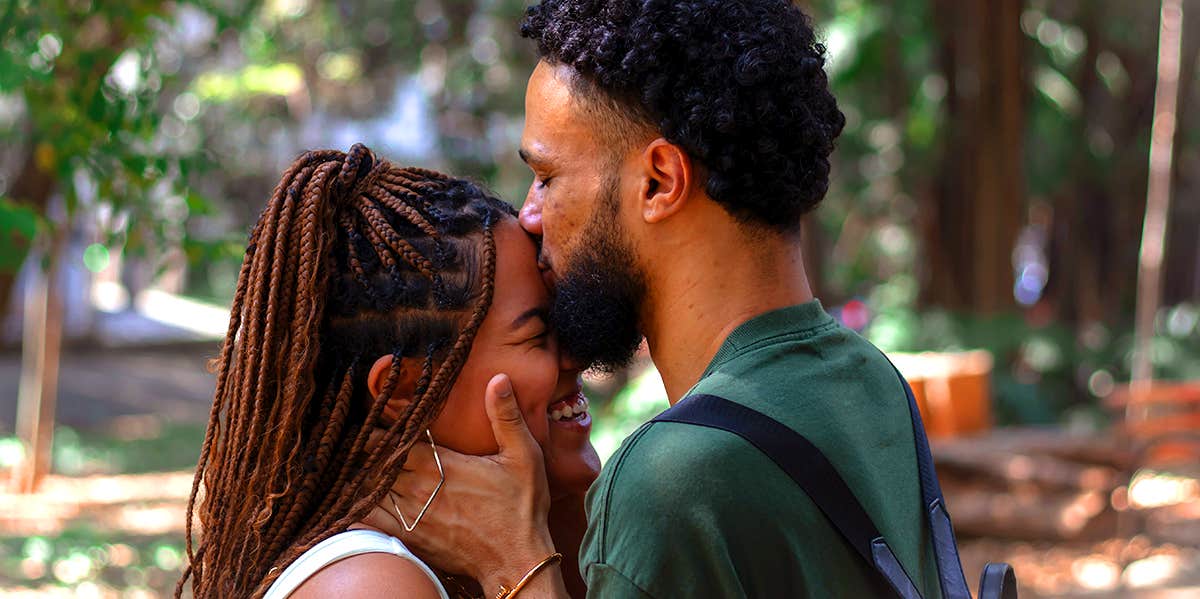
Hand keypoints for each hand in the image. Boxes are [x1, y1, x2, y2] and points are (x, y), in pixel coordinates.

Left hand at [380, 374, 564, 594]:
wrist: (516, 561)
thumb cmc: (521, 508)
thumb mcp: (524, 456)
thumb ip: (506, 416)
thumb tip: (498, 378)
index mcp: (441, 464)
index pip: (394, 440)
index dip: (381, 431)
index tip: (377, 423)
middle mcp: (420, 489)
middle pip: (376, 463)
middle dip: (369, 452)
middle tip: (362, 442)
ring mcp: (411, 516)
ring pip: (369, 490)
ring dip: (363, 477)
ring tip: (360, 467)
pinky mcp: (410, 540)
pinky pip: (371, 520)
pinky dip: (361, 507)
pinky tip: (361, 498)